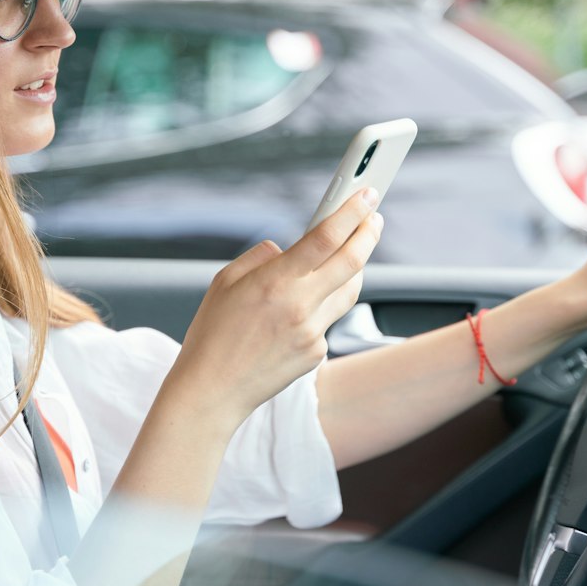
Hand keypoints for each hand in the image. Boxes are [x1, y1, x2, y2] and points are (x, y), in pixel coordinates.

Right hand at [167, 189, 383, 424]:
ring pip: (349, 291)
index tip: (367, 195)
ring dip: (354, 268)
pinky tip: (303, 308)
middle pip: (353, 261)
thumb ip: (261, 257)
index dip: (352, 212)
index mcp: (274, 281)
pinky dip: (322, 306)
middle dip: (368, 233)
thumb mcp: (225, 281)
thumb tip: (287, 248)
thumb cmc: (213, 333)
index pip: (326, 237)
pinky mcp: (316, 353)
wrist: (212, 390)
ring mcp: (312, 332)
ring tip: (351, 252)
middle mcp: (299, 305)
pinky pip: (329, 320)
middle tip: (374, 219)